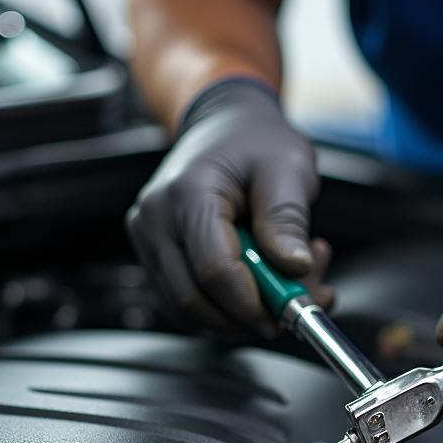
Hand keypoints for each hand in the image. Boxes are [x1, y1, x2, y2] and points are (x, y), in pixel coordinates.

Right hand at [126, 78, 330, 334]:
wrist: (224, 125)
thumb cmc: (256, 142)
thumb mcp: (287, 167)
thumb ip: (287, 219)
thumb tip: (294, 267)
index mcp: (189, 193)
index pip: (214, 270)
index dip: (253, 304)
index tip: (288, 311)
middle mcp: (156, 218)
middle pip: (194, 299)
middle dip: (247, 317)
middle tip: (290, 307)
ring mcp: (148, 238)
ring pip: (187, 309)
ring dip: (237, 316)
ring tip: (280, 285)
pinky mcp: (153, 254)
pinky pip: (183, 300)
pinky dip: (222, 307)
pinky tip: (256, 283)